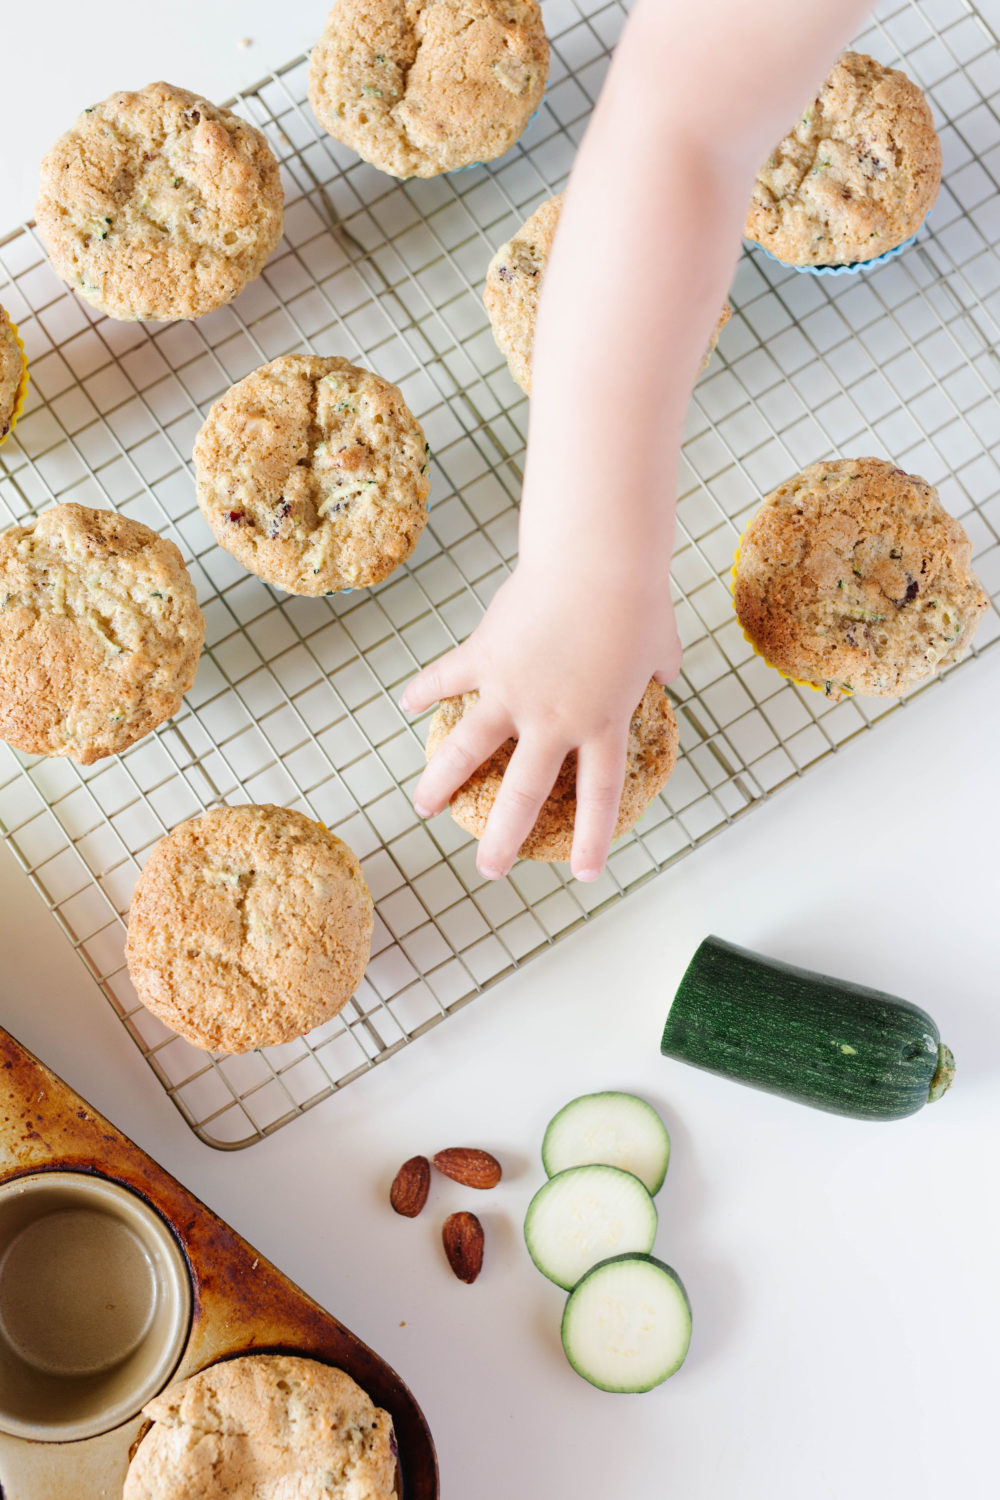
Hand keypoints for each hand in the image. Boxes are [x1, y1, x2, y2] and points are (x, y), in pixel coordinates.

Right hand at [401, 559, 680, 881]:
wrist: (597, 560)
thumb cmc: (638, 599)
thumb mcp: (662, 645)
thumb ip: (658, 670)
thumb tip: (663, 673)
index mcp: (603, 724)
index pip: (599, 797)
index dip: (591, 838)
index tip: (583, 874)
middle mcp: (554, 719)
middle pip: (523, 794)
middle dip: (503, 838)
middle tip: (489, 869)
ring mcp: (513, 691)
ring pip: (467, 750)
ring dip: (441, 782)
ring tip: (423, 808)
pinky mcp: (485, 657)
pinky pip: (446, 678)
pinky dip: (423, 690)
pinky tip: (406, 705)